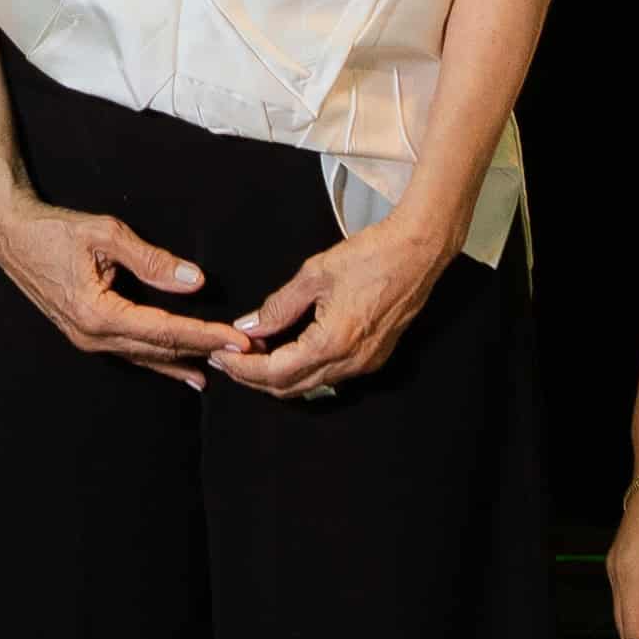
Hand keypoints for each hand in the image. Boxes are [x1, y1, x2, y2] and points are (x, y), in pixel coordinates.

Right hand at [0, 184, 226, 373]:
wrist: (11, 236)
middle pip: (160, 349)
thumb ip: (152, 260)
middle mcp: (94, 336)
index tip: (238, 340)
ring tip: (221, 369)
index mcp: (99, 314)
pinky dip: (161, 361)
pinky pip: (131, 353)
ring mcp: (88, 340)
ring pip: (147, 357)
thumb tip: (194, 280)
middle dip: (204, 351)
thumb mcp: (106, 235)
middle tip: (243, 355)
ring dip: (184, 361)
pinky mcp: (86, 334)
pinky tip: (181, 370)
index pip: (165, 330)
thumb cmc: (55, 230)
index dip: (205, 335)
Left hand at [216, 216, 449, 399]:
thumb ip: (278, 306)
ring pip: (310, 385)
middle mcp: (350, 362)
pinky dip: (303, 369)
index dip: (243, 368)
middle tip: (228, 359)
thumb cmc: (371, 255)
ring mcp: (365, 363)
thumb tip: (249, 326)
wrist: (418, 251)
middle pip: (290, 387)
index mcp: (332, 342)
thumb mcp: (315, 274)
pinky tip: (287, 351)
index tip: (220, 356)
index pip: (276, 372)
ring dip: (278, 376)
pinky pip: (330, 376)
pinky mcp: (374, 357)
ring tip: (252, 354)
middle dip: (254, 377)